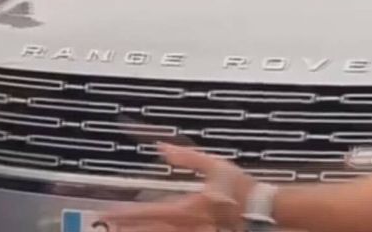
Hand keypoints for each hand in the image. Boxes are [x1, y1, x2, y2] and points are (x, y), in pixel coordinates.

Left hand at [104, 144, 256, 230]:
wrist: (263, 209)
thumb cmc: (241, 187)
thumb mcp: (215, 166)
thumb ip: (187, 158)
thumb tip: (162, 148)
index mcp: (187, 208)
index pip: (151, 212)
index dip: (128, 214)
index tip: (109, 213)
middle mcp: (188, 225)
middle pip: (152, 231)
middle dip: (129, 229)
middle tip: (108, 225)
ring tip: (123, 231)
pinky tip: (153, 231)